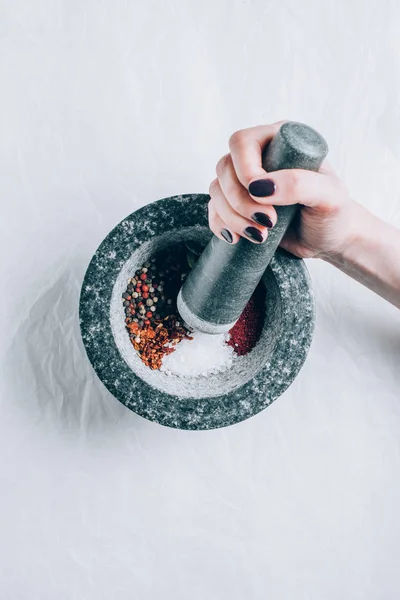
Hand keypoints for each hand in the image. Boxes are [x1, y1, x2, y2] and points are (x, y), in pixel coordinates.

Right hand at [208, 121, 362, 258]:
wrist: (332, 240)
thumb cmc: (335, 213)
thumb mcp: (328, 196)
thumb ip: (299, 184)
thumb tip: (259, 187)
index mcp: (280, 141)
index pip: (242, 142)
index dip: (244, 169)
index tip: (263, 197)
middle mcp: (258, 158)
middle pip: (224, 168)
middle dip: (239, 201)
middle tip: (267, 223)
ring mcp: (245, 183)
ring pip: (216, 191)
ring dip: (231, 217)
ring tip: (260, 236)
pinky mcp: (238, 207)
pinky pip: (215, 212)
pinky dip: (221, 226)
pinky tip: (238, 239)